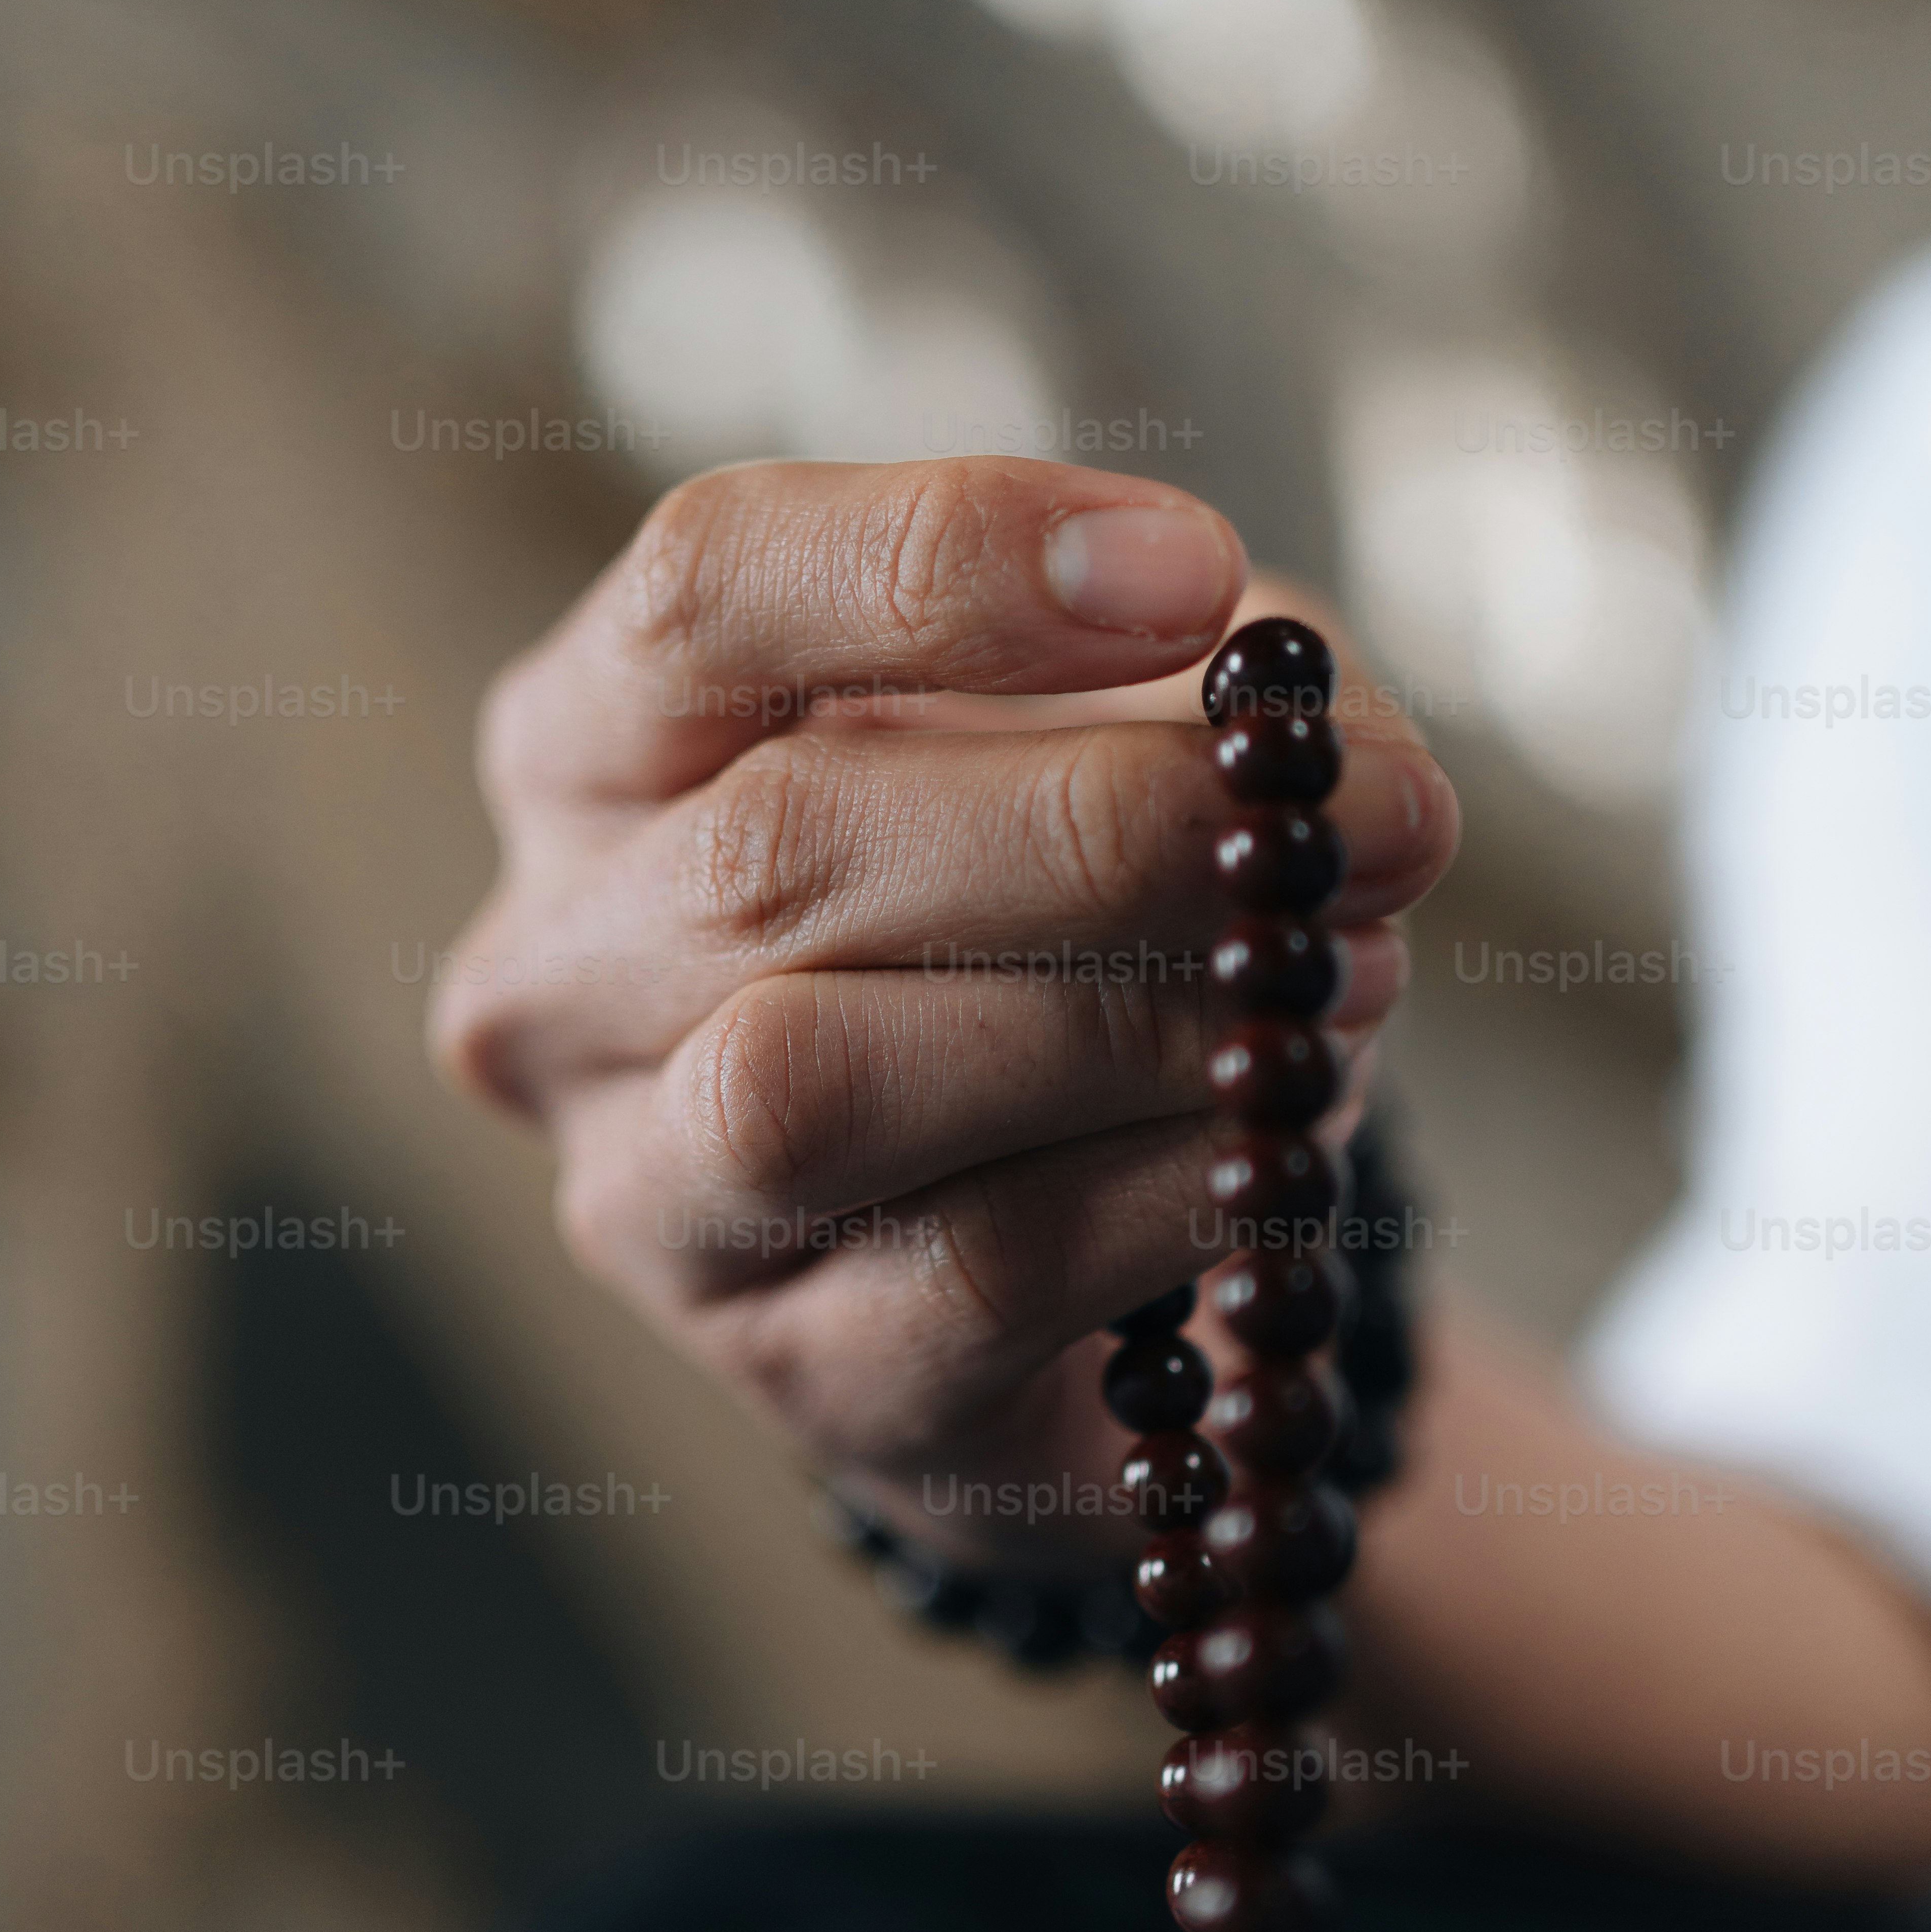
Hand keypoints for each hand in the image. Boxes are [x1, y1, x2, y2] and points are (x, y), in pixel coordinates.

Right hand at [433, 453, 1457, 1571]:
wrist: (1059, 1236)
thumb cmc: (1049, 918)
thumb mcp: (1124, 733)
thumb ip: (1214, 700)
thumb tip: (1346, 767)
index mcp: (593, 747)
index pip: (698, 590)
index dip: (941, 559)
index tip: (1195, 569)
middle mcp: (561, 969)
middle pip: (773, 846)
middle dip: (1097, 822)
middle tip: (1369, 815)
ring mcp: (648, 1193)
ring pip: (823, 1082)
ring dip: (1126, 1017)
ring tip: (1336, 977)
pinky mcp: (796, 1372)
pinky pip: (972, 1267)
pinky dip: (1164, 1186)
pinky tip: (1277, 1137)